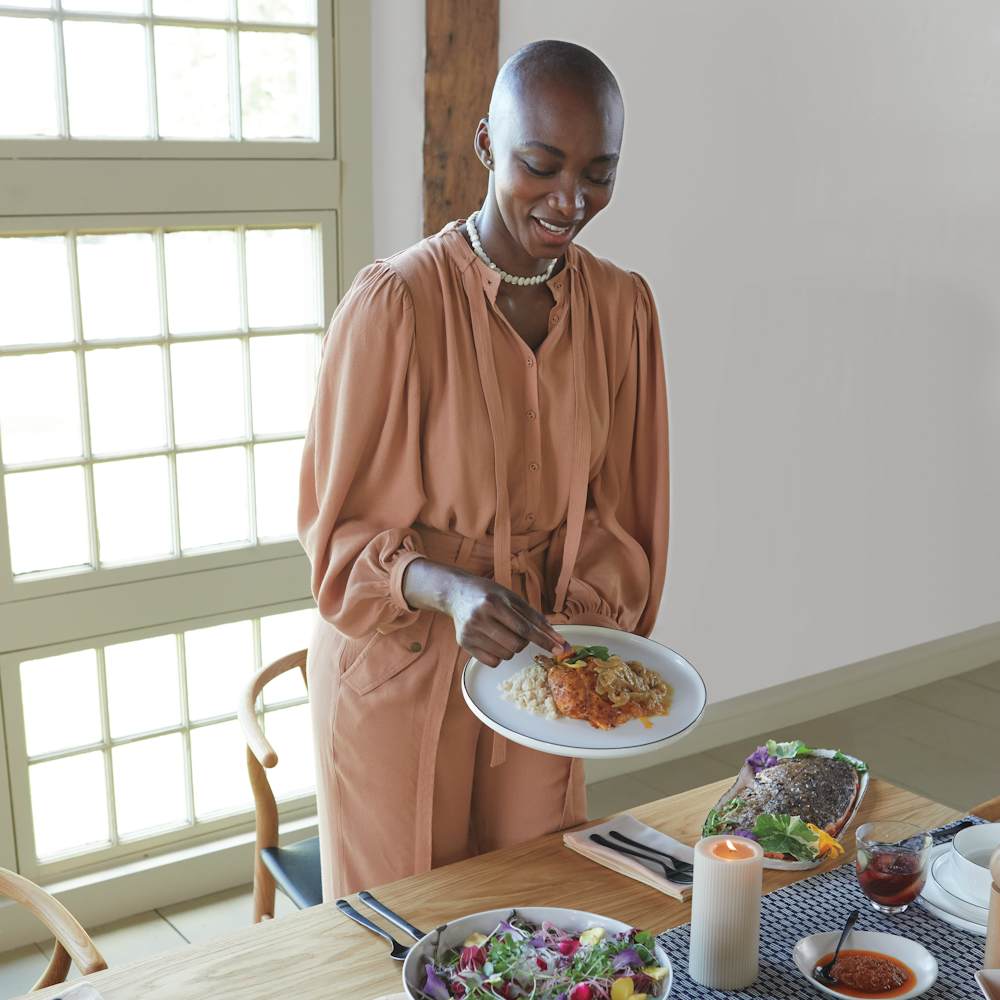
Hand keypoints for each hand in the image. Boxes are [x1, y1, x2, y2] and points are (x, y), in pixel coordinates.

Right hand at [402, 559, 564, 666]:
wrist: (456, 593)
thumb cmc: (488, 594)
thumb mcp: (512, 598)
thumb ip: (534, 617)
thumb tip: (555, 636)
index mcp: (494, 603)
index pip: (525, 628)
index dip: (544, 640)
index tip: (559, 649)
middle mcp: (480, 618)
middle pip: (516, 645)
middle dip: (523, 642)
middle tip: (516, 630)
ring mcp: (470, 632)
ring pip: (506, 655)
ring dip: (511, 648)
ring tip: (502, 632)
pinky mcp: (464, 643)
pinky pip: (493, 662)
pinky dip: (499, 655)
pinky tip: (492, 640)